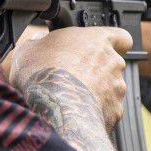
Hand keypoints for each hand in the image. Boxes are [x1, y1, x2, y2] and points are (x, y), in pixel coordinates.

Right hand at [9, 26, 131, 127]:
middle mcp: (112, 62)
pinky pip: (108, 109)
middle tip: (75, 77)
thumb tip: (37, 42)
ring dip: (96, 92)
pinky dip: (96, 112)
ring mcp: (117, 87)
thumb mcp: (29, 49)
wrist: (56, 108)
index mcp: (97, 40)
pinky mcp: (115, 110)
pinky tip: (77, 113)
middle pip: (112, 64)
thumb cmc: (45, 74)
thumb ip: (38, 42)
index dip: (114, 43)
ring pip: (111, 88)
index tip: (101, 49)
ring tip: (72, 98)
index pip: (121, 37)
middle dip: (97, 71)